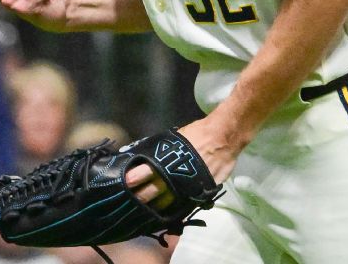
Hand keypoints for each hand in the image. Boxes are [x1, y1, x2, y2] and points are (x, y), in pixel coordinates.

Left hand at [124, 116, 242, 209]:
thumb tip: (141, 154)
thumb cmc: (197, 134)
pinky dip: (173, 210)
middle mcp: (174, 175)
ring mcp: (187, 186)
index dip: (134, 178)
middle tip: (129, 201)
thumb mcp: (174, 139)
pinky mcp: (198, 193)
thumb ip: (159, 149)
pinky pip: (182, 205)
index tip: (124, 183)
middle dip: (140, 196)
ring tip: (143, 210)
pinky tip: (165, 212)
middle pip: (153, 190)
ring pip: (166, 202)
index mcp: (167, 160)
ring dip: (154, 206)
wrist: (223, 138)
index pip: (146, 171)